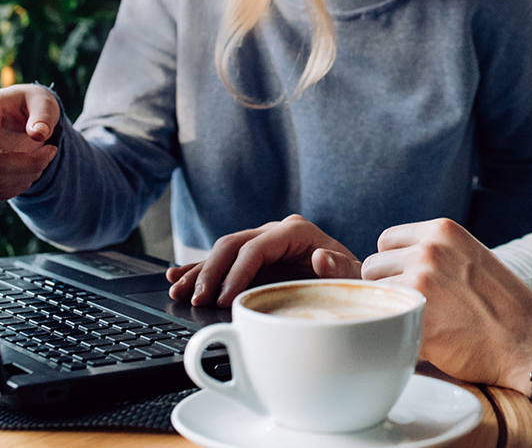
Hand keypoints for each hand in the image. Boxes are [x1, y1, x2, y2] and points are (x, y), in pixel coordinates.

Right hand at [0, 84, 62, 199]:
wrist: (29, 123)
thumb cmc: (31, 106)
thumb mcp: (43, 102)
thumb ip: (43, 115)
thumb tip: (38, 133)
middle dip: (31, 163)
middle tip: (51, 150)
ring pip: (0, 182)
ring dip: (30, 174)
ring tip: (41, 156)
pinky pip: (1, 193)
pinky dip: (23, 184)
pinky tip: (29, 168)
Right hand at [165, 215, 361, 306]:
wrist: (354, 279)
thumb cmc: (353, 279)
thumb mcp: (353, 275)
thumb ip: (339, 268)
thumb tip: (319, 258)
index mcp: (297, 232)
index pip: (257, 248)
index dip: (237, 272)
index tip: (225, 299)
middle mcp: (276, 231)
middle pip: (232, 245)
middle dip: (211, 272)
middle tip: (198, 300)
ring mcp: (263, 241)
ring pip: (222, 251)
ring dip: (198, 271)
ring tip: (178, 290)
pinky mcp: (254, 257)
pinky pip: (223, 260)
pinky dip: (200, 269)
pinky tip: (178, 277)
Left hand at [362, 219, 531, 394]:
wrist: (529, 343)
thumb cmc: (502, 307)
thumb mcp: (470, 258)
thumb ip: (434, 253)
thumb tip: (388, 262)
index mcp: (442, 230)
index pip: (387, 240)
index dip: (395, 265)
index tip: (412, 283)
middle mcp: (429, 250)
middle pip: (373, 266)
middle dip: (388, 288)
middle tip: (418, 308)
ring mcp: (421, 282)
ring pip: (372, 295)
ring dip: (389, 311)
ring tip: (422, 323)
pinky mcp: (417, 317)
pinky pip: (383, 323)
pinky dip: (396, 334)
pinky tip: (425, 340)